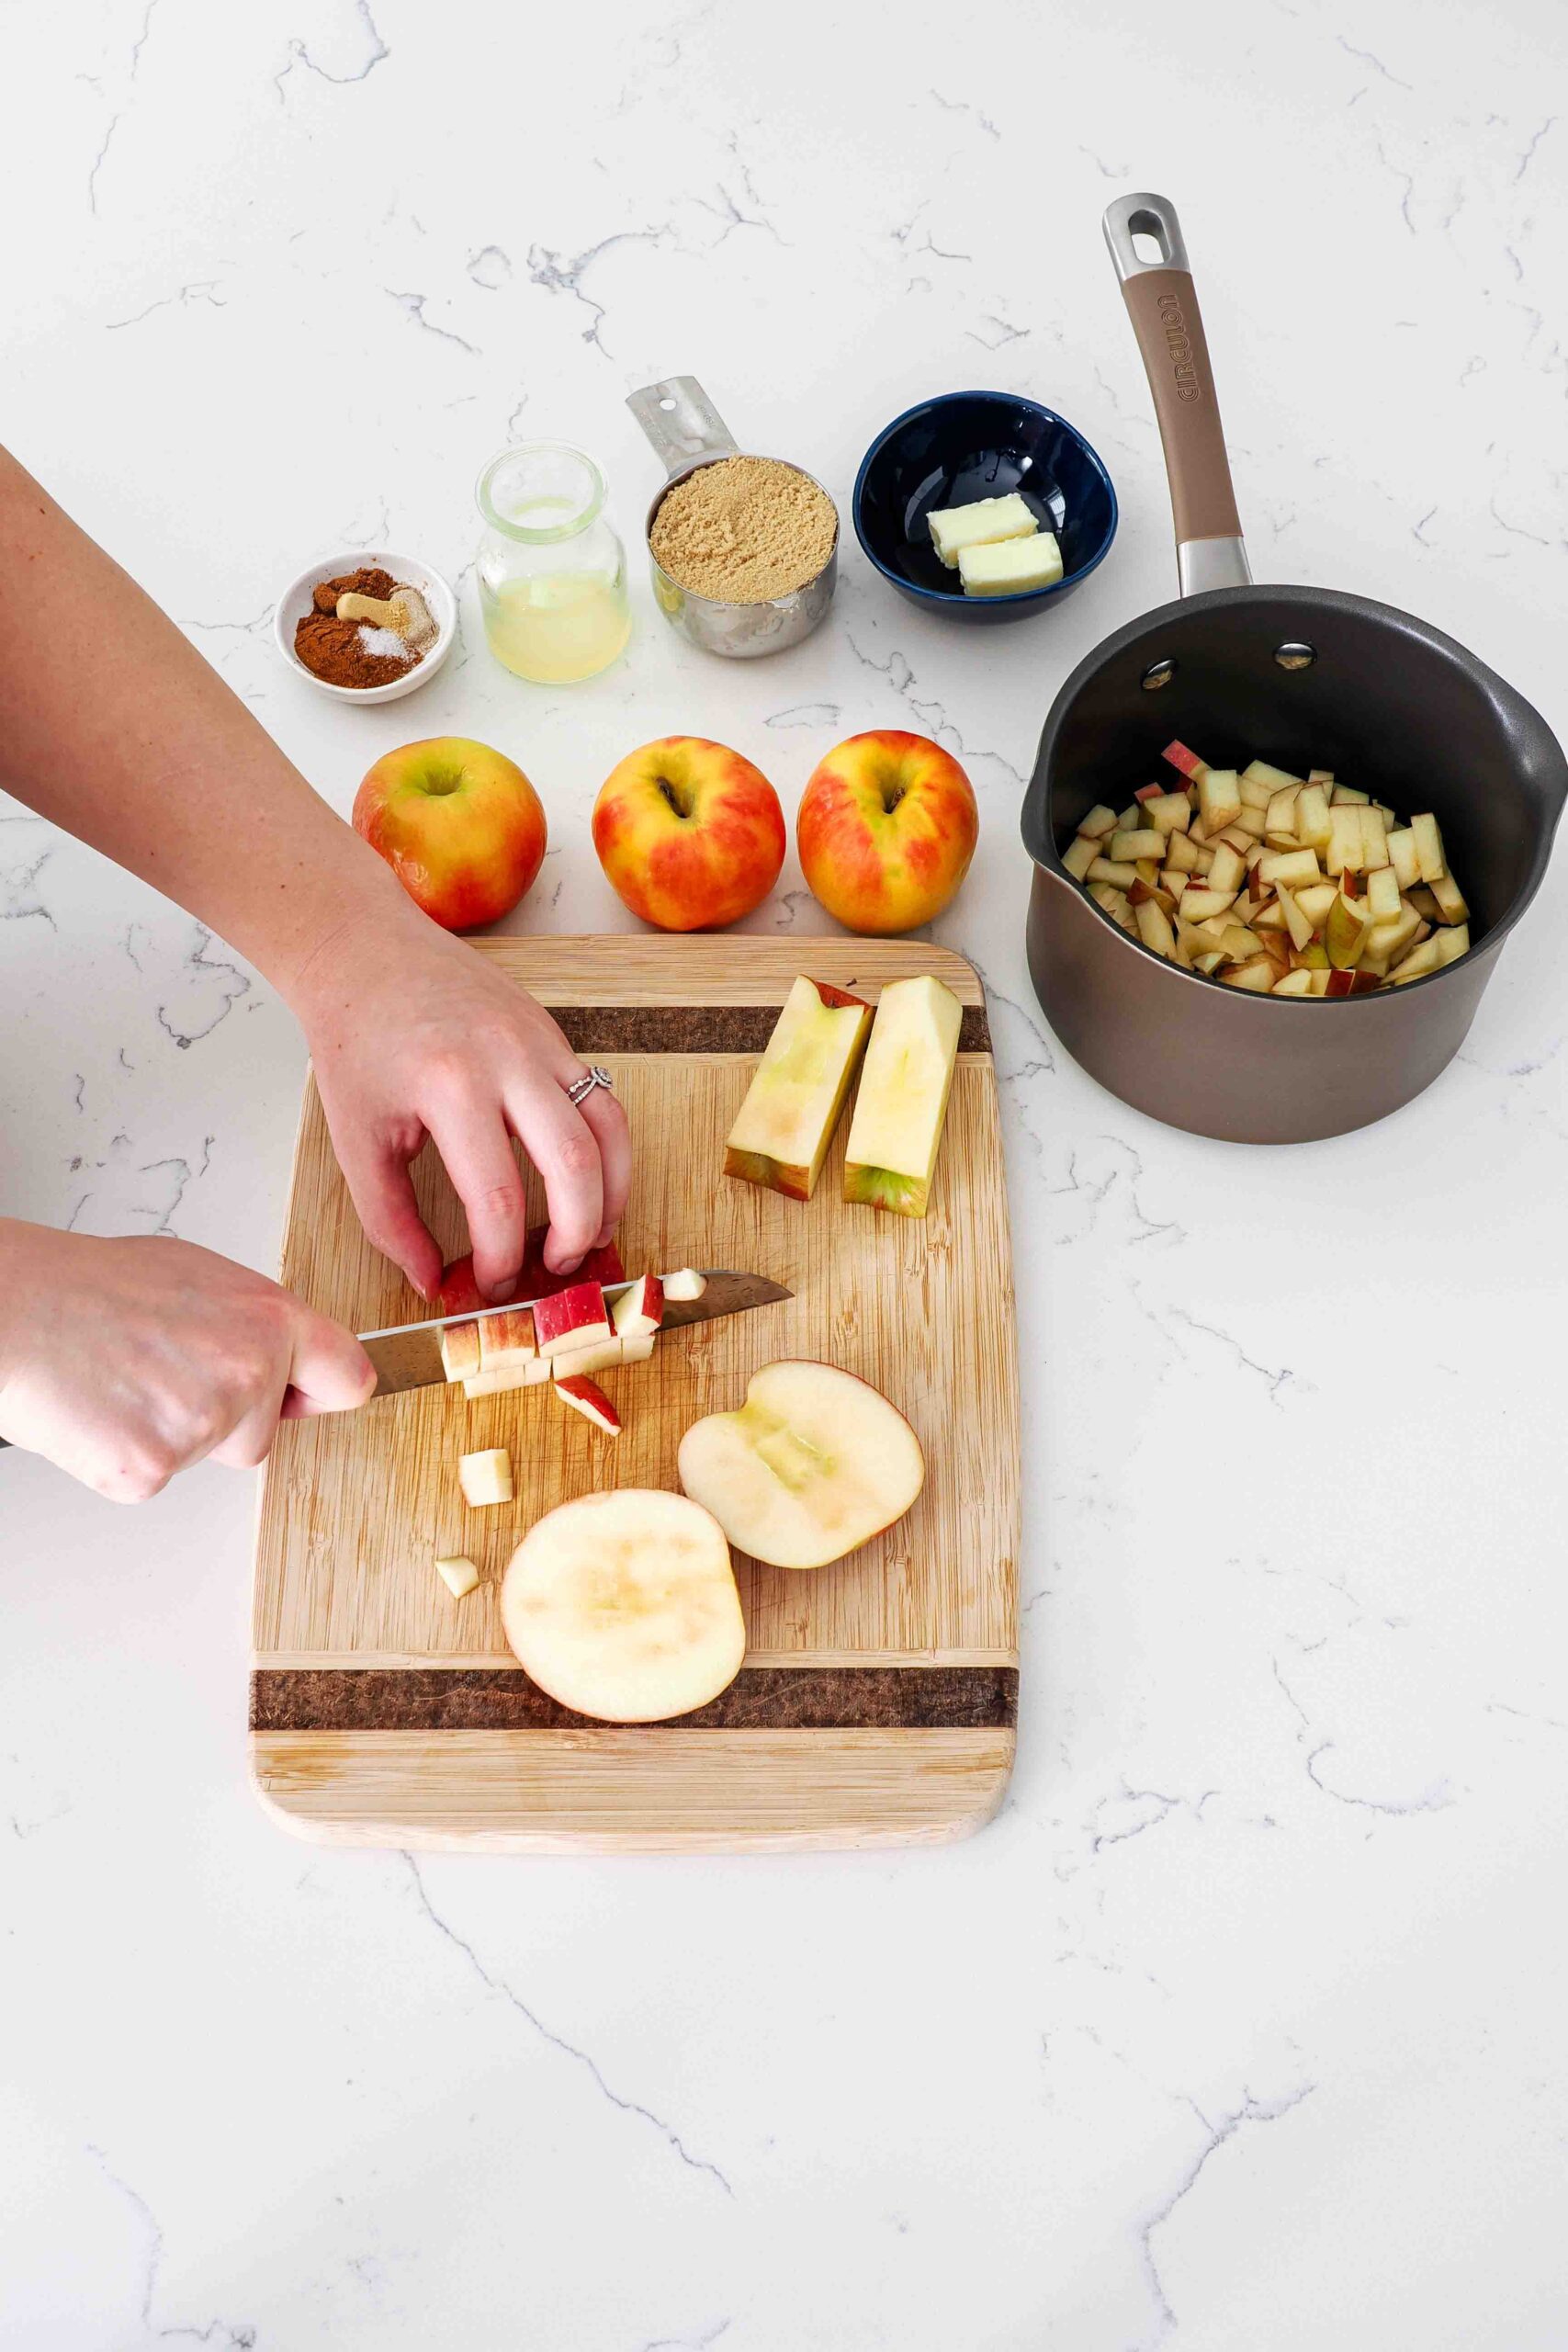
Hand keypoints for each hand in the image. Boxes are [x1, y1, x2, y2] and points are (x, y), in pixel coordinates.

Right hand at [0, 1223, 373, 1500]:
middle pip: (263, 1434)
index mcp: (269, 1320)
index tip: (311, 1397)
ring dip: (173, 1433)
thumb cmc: (93, 1286)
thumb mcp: (198, 1277)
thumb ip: (252, 1322)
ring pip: (207, 1454)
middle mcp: (249, 1372)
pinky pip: (156, 1477)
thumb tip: (277, 1349)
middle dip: (226, 1419)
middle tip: (165, 1375)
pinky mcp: (154, 1468)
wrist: (19, 1311)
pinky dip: (129, 1455)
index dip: (326, 1393)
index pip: (349, 1378)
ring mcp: (203, 1426)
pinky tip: (103, 1412)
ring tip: (126, 1382)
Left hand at [292, 905, 631, 1302]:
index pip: (498, 1196)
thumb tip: (430, 1281)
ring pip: (608, 1130)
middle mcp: (506, 1059)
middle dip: (573, 1235)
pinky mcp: (555, 1035)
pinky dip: (610, 1152)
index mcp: (449, 1087)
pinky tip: (594, 1187)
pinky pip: (604, 1100)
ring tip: (592, 1238)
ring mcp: (540, 1042)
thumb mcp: (357, 1140)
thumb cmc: (356, 1043)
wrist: (365, 954)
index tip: (489, 1284)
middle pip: (573, 1166)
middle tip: (554, 1270)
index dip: (500, 1258)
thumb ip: (390, 1221)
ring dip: (611, 1195)